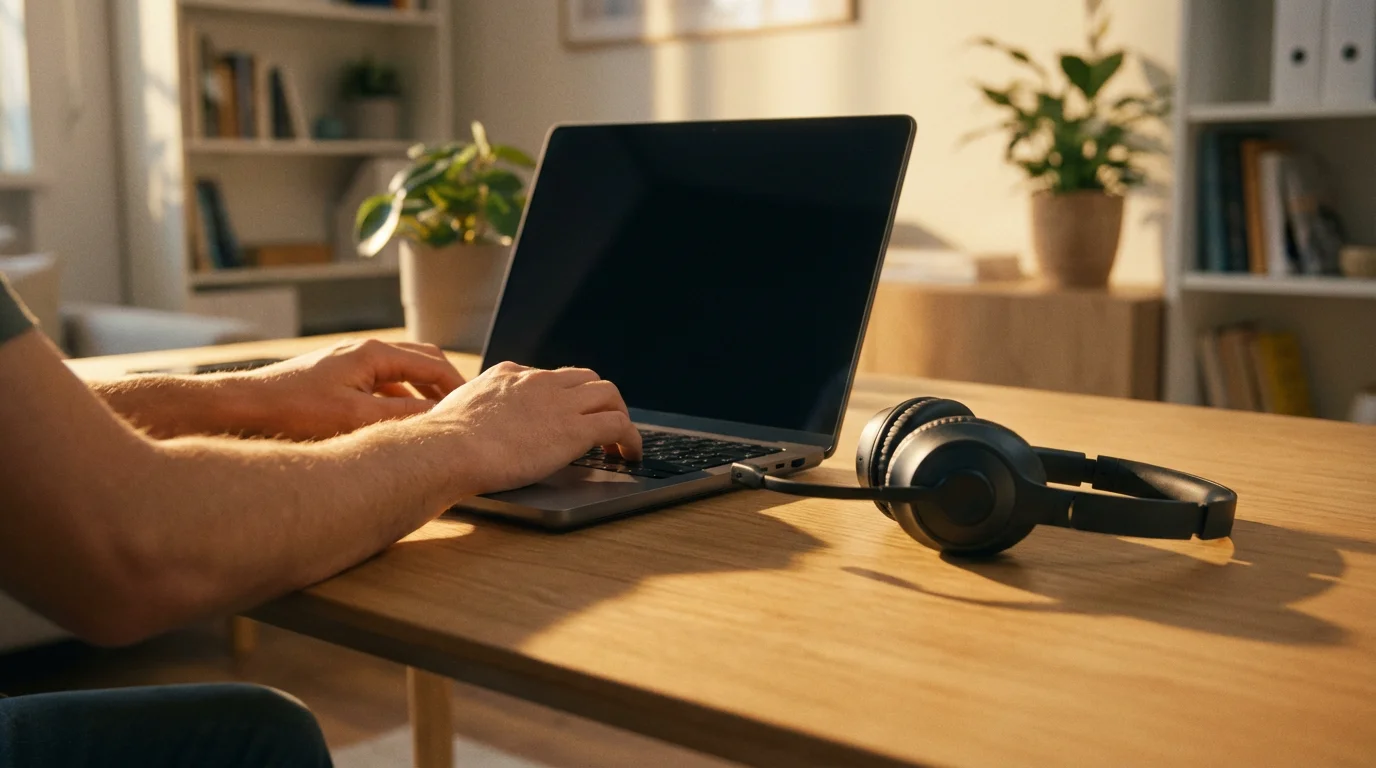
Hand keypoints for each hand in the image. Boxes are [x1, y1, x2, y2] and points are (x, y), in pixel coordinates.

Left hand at [223, 339, 465, 439]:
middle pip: (420, 360)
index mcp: (373, 353)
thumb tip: (442, 417)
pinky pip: (379, 383)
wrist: (240, 409)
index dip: (459, 387)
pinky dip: (397, 398)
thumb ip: (404, 415)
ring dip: (421, 392)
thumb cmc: (294, 412)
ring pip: (399, 372)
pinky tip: (396, 423)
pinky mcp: (334, 378)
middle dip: (444, 384)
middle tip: (461, 411)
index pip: (433, 363)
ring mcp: (347, 363)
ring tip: (435, 419)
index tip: (474, 410)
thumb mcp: (357, 418)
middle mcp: (362, 351)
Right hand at [422, 362, 641, 494]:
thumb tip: (459, 426)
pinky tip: (630, 454)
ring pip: (608, 394)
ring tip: (621, 440)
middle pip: (586, 378)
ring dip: (618, 414)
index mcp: (509, 376)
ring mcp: (560, 402)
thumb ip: (470, 412)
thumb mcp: (455, 411)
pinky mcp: (575, 428)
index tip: (566, 412)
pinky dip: (631, 438)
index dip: (564, 396)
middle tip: (601, 423)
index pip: (549, 377)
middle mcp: (539, 382)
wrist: (449, 448)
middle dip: (597, 399)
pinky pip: (618, 424)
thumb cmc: (442, 440)